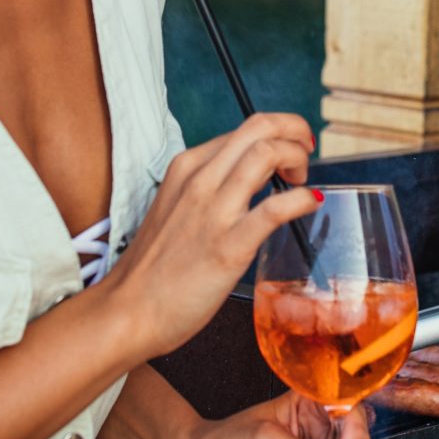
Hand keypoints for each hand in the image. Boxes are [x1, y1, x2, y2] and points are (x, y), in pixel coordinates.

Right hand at [99, 114, 318, 358]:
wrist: (128, 311)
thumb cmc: (154, 268)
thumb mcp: (178, 208)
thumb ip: (213, 189)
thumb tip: (256, 179)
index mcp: (187, 168)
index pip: (245, 128)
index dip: (278, 134)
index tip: (290, 152)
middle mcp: (200, 180)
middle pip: (260, 126)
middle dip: (294, 131)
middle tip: (306, 155)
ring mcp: (213, 211)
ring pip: (267, 153)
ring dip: (298, 158)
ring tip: (303, 179)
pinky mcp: (228, 246)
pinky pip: (275, 208)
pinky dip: (301, 199)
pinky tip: (310, 204)